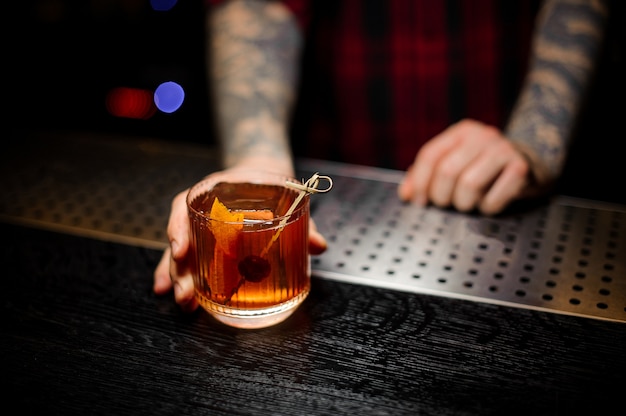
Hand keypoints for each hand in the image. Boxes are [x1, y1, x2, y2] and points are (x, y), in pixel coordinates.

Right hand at [153, 168, 327, 310]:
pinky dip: (186, 281)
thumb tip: (319, 245)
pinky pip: (192, 264)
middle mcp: (199, 212)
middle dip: (178, 270)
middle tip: (185, 295)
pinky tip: (187, 302)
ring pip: (181, 256)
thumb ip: (303, 223)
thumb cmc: (271, 188)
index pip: (183, 207)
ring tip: (186, 303)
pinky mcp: (207, 247)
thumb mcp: (288, 200)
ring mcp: (201, 231)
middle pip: (181, 240)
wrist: (266, 179)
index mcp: (211, 193)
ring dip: (180, 281)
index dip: (178, 229)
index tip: (181, 251)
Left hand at [398, 119, 535, 214]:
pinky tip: (488, 204)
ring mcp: (503, 150)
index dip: (420, 182)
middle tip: (447, 204)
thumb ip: (426, 176)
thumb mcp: (455, 163)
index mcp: (461, 132)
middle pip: (447, 171)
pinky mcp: (520, 168)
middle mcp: (482, 136)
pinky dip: (486, 208)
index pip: (430, 155)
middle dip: (441, 196)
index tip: (419, 202)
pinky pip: (493, 198)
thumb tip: (406, 195)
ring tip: (468, 203)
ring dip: (464, 204)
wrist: (530, 162)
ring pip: (468, 185)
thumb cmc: (483, 168)